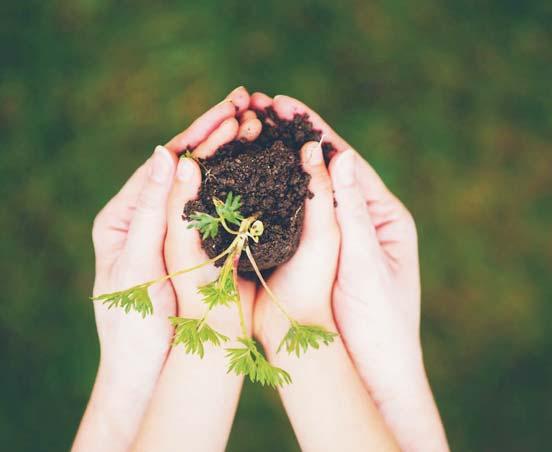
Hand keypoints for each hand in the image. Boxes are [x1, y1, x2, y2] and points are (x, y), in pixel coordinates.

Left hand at [133, 88, 265, 450]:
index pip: (161, 164)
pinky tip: (258, 162)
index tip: (224, 109)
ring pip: (204, 182)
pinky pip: (219, 206)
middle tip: (244, 102)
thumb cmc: (135, 326)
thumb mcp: (135, 264)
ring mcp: (178, 231)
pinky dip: (238, 182)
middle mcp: (149, 218)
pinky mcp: (201, 247)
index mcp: (122, 217)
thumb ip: (149, 209)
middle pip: (183, 166)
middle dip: (213, 133)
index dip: (193, 135)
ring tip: (255, 121)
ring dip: (228, 151)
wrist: (157, 369)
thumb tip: (166, 152)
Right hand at [258, 94, 447, 450]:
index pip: (346, 162)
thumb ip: (353, 212)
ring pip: (304, 191)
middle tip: (259, 107)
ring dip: (279, 161)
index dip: (315, 132)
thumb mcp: (367, 264)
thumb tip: (341, 157)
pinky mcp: (313, 256)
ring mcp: (334, 238)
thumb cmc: (380, 323)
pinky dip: (274, 195)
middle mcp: (358, 220)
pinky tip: (249, 178)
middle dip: (293, 138)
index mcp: (382, 216)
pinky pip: (293, 218)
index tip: (285, 104)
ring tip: (249, 131)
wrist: (371, 371)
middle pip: (323, 170)